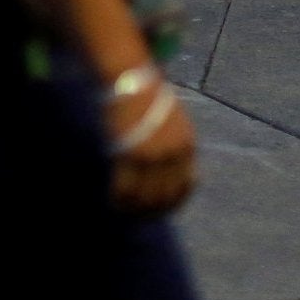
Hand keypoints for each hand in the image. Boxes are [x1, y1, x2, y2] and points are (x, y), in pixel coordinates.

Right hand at [106, 82, 196, 215]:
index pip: (184, 188)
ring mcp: (153, 154)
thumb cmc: (148, 99)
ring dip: (133, 209)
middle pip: (164, 195)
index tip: (157, 212)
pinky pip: (125, 185)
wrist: (131, 81)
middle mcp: (174, 154)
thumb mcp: (173, 122)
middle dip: (150, 211)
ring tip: (121, 211)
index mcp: (187, 147)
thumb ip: (176, 146)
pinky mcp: (131, 152)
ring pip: (144, 195)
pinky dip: (119, 197)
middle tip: (135, 218)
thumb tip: (179, 174)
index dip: (171, 205)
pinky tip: (112, 200)